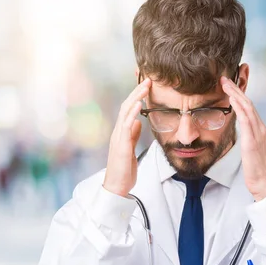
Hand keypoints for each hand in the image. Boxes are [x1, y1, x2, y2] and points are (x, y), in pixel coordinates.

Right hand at [103, 78, 151, 196]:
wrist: (117, 186)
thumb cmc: (124, 169)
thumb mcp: (131, 148)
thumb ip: (132, 134)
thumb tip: (137, 121)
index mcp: (122, 132)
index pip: (129, 109)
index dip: (137, 96)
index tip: (147, 85)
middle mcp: (118, 131)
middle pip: (127, 105)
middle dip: (137, 91)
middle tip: (148, 79)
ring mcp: (118, 137)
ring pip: (126, 111)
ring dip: (136, 97)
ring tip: (145, 85)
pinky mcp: (121, 144)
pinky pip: (126, 125)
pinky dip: (132, 113)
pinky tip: (139, 104)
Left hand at [221, 76, 265, 200]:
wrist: (264, 184)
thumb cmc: (256, 170)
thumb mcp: (250, 150)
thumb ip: (247, 138)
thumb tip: (239, 132)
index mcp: (260, 130)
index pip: (249, 108)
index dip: (239, 95)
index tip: (229, 85)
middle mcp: (261, 128)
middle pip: (248, 103)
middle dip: (237, 89)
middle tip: (224, 78)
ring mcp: (258, 134)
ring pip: (247, 107)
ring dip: (236, 94)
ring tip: (225, 83)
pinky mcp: (252, 141)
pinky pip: (246, 120)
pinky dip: (239, 107)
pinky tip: (231, 99)